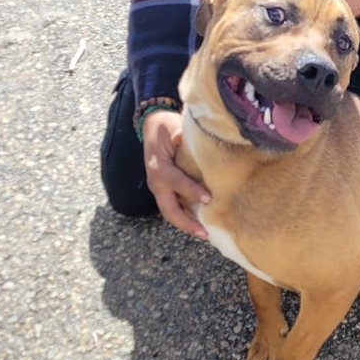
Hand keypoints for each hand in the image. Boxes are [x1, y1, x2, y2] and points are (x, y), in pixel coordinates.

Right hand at [142, 110, 210, 238]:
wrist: (151, 127)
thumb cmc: (166, 126)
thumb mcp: (173, 125)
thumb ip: (179, 133)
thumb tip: (182, 136)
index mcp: (158, 166)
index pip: (175, 181)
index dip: (191, 190)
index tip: (208, 198)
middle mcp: (156, 181)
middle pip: (168, 208)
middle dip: (185, 223)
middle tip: (203, 233)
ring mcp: (158, 187)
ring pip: (169, 211)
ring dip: (185, 224)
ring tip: (203, 233)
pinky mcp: (163, 189)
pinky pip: (172, 206)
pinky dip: (184, 216)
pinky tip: (198, 222)